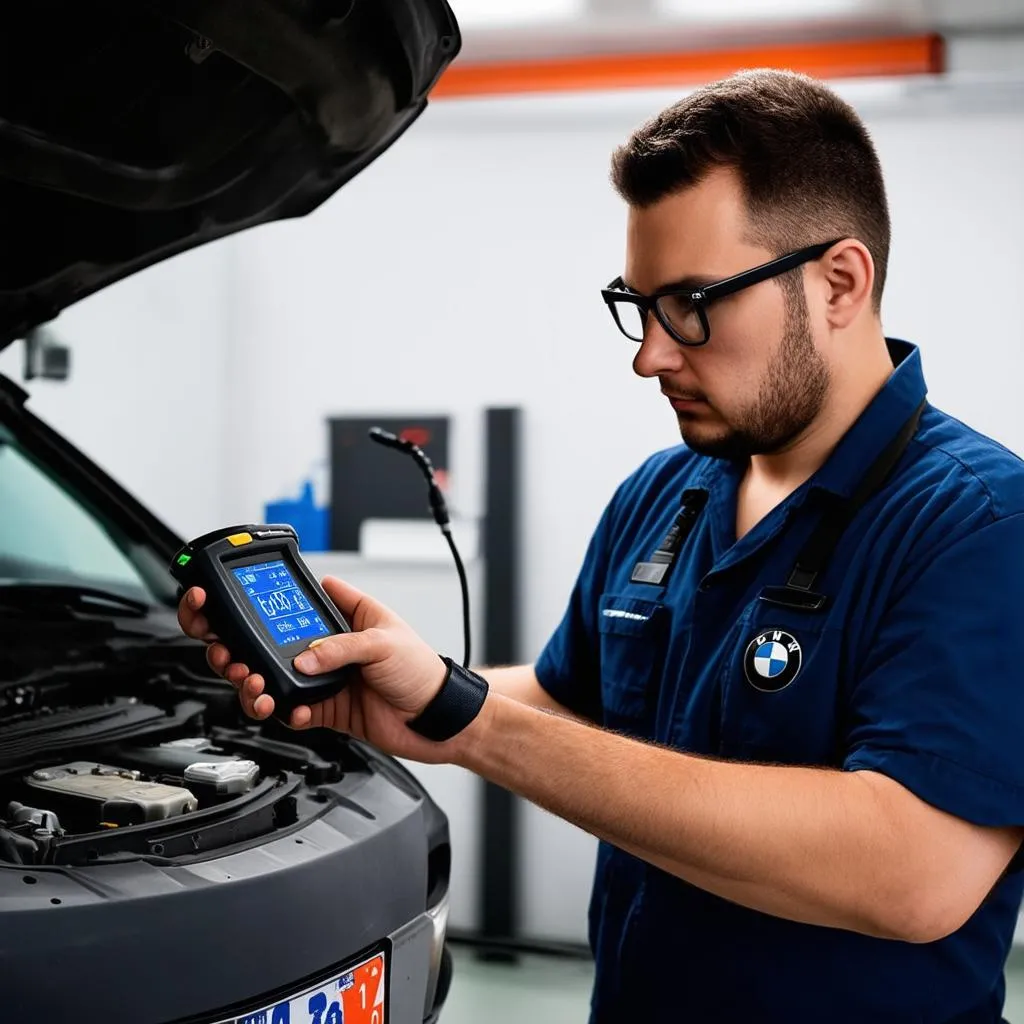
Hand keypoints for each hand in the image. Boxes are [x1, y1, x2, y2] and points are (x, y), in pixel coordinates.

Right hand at [176, 577, 453, 760]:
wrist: (435, 717)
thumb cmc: (422, 669)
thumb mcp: (384, 643)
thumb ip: (340, 648)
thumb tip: (303, 658)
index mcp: (340, 617)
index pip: (293, 599)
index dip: (260, 597)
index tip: (228, 599)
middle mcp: (324, 646)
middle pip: (267, 642)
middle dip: (238, 647)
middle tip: (227, 653)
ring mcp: (321, 678)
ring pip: (269, 678)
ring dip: (253, 683)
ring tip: (254, 686)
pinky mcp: (323, 709)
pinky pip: (289, 711)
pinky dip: (283, 712)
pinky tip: (291, 710)